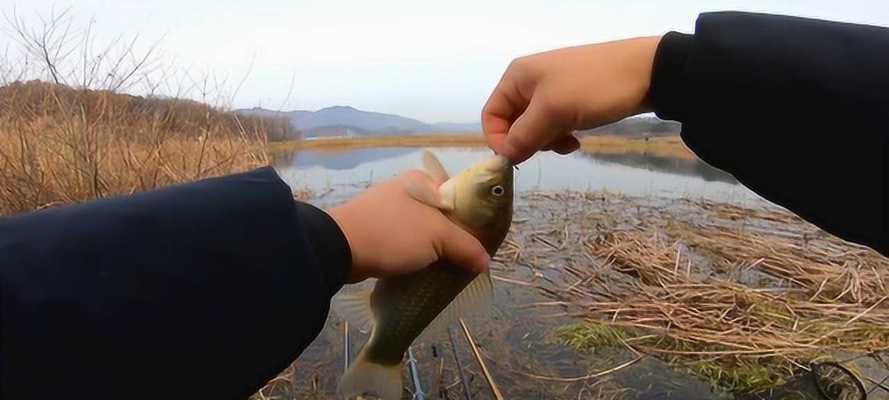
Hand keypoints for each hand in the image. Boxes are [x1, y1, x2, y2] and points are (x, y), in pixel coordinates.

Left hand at [327, 171, 489, 282]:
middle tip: (466, 260)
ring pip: (422, 231)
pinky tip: (423, 269)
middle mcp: (405, 190)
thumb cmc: (393, 233)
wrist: (339, 249)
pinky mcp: (374, 230)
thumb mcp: (437, 237)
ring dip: (434, 249)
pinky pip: (405, 242)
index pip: (458, 197)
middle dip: (453, 238)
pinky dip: (415, 254)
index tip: (481, 243)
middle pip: (441, 216)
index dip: (473, 219)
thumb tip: (485, 262)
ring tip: (447, 268)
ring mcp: (387, 210)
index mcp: (421, 181)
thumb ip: (466, 247)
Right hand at [482, 36, 661, 163]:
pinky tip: (576, 140)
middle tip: (552, 147)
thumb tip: (503, 158)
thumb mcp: (553, 112)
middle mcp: (529, 82)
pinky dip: (560, 135)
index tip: (520, 159)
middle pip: (512, 123)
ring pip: (534, 127)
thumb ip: (523, 136)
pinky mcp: (571, 99)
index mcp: (517, 77)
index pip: (491, 116)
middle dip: (528, 141)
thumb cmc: (593, 88)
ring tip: (568, 143)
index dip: (500, 140)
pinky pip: (553, 123)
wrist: (646, 72)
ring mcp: (552, 90)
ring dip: (547, 141)